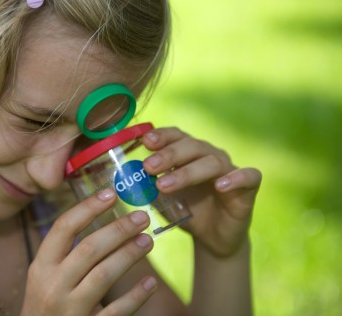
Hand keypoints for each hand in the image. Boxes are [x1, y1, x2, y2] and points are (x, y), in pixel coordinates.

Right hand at [20, 189, 157, 315]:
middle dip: (119, 229)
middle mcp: (53, 286)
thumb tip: (99, 216)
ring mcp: (70, 309)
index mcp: (41, 267)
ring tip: (148, 240)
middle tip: (142, 217)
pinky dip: (136, 296)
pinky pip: (117, 311)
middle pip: (89, 248)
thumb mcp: (44, 277)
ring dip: (129, 254)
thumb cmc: (46, 305)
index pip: (63, 228)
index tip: (111, 193)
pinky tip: (150, 282)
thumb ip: (65, 254)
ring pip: (104, 275)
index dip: (88, 208)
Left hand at [142, 127, 261, 257]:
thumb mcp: (162, 198)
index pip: (176, 136)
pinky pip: (249, 176)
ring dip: (187, 172)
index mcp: (189, 153)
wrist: (213, 238)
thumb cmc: (186, 211)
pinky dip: (236, 178)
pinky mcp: (248, 188)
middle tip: (148, 166)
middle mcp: (210, 156)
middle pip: (191, 146)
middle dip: (168, 154)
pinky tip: (221, 185)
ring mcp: (230, 170)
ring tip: (164, 184)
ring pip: (212, 162)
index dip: (162, 136)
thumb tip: (123, 179)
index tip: (145, 142)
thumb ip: (146, 186)